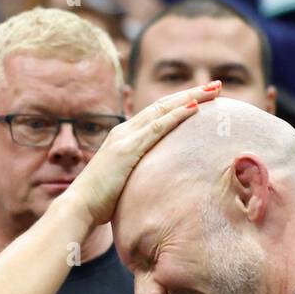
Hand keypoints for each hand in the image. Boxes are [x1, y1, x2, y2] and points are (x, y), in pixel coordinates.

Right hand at [62, 81, 220, 226]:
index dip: (180, 104)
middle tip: (216, 85)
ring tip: (214, 89)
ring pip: (163, 110)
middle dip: (191, 93)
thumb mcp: (123, 184)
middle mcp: (124, 132)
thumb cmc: (99, 203)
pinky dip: (177, 115)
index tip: (203, 98)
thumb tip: (155, 187)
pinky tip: (195, 107)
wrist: (78, 208)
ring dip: (190, 97)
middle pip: (163, 105)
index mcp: (123, 139)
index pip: (157, 114)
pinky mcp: (127, 149)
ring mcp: (125, 138)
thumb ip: (138, 177)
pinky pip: (157, 127)